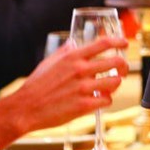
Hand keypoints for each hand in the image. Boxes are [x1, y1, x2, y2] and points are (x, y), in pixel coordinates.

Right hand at [0, 36, 128, 149]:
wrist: (25, 109)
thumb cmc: (35, 86)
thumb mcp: (48, 63)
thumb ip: (64, 52)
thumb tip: (72, 43)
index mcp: (72, 58)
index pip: (103, 43)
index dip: (118, 41)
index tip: (125, 43)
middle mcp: (80, 70)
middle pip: (116, 62)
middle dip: (123, 65)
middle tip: (122, 69)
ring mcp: (83, 88)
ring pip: (115, 82)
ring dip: (116, 84)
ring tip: (109, 86)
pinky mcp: (84, 106)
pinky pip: (106, 100)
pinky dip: (106, 100)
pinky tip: (100, 100)